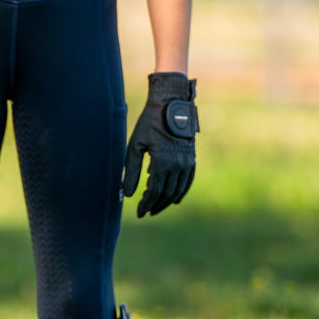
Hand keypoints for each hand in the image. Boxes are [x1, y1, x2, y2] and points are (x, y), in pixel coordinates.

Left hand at [123, 73, 198, 217]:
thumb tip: (127, 194)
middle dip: (155, 205)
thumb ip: (130, 170)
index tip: (139, 212)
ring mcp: (187, 163)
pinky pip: (188, 182)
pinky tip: (174, 199)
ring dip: (166, 201)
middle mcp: (177, 165)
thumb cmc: (149, 123)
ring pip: (177, 190)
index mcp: (162, 162)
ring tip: (156, 208)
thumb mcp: (135, 145)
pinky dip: (181, 192)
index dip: (145, 204)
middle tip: (145, 212)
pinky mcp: (192, 160)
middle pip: (166, 194)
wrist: (171, 106)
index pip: (153, 191)